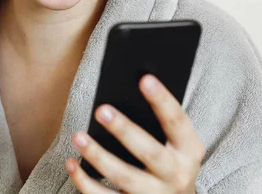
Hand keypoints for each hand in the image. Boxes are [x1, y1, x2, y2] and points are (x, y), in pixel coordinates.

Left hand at [66, 75, 203, 193]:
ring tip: (78, 136)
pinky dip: (85, 182)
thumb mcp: (175, 144)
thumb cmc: (169, 161)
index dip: (162, 101)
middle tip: (101, 110)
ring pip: (123, 177)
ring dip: (98, 156)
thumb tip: (127, 88)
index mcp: (188, 151)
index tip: (145, 79)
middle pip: (149, 153)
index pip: (177, 122)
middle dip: (125, 131)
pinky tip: (72, 163)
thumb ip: (158, 123)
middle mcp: (175, 176)